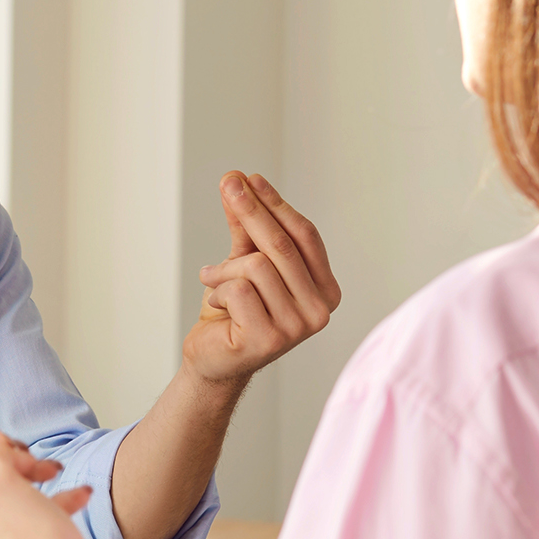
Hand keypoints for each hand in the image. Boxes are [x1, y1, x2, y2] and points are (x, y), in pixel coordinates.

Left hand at [183, 172, 341, 383]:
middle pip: (282, 245)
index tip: (250, 178)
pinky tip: (216, 304)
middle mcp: (320, 310)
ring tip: (212, 280)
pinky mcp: (269, 339)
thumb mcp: (244, 262)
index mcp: (326, 289)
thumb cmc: (235, 312)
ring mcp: (297, 327)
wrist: (213, 360)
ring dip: (225, 269)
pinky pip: (239, 290)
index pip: (305, 236)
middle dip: (251, 210)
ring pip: (257, 266)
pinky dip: (219, 291)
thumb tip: (239, 181)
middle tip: (228, 184)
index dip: (276, 204)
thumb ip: (247, 227)